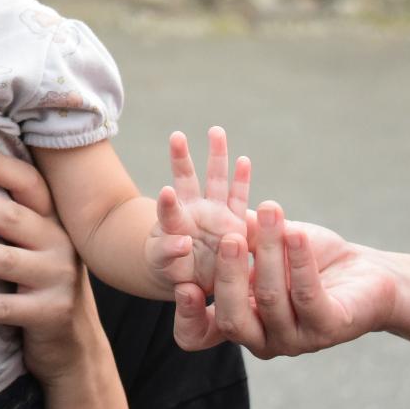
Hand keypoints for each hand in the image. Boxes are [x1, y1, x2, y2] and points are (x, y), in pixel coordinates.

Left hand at [0, 144, 106, 386]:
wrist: (75, 346)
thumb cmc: (38, 286)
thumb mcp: (33, 247)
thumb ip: (7, 219)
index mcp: (53, 219)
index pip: (28, 183)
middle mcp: (60, 242)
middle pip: (8, 216)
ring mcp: (58, 278)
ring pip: (2, 260)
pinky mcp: (51, 313)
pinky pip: (1, 308)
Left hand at [147, 127, 251, 293]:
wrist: (194, 278)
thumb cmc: (175, 269)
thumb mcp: (166, 266)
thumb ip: (169, 254)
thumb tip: (182, 244)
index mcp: (174, 225)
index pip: (169, 212)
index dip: (168, 203)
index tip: (166, 192)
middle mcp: (194, 214)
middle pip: (186, 181)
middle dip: (181, 158)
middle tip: (176, 136)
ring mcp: (215, 215)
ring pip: (215, 181)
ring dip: (217, 156)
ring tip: (215, 131)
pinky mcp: (235, 223)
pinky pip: (239, 198)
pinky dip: (241, 179)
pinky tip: (243, 159)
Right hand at [173, 202, 399, 359]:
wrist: (367, 274)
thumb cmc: (311, 260)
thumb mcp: (266, 246)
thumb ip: (236, 236)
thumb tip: (200, 213)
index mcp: (240, 321)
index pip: (199, 336)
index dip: (187, 317)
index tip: (182, 285)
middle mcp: (263, 339)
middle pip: (232, 319)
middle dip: (229, 275)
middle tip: (229, 237)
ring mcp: (297, 339)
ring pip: (270, 299)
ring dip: (268, 252)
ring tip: (270, 213)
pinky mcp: (329, 329)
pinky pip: (308, 296)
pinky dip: (299, 261)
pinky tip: (296, 234)